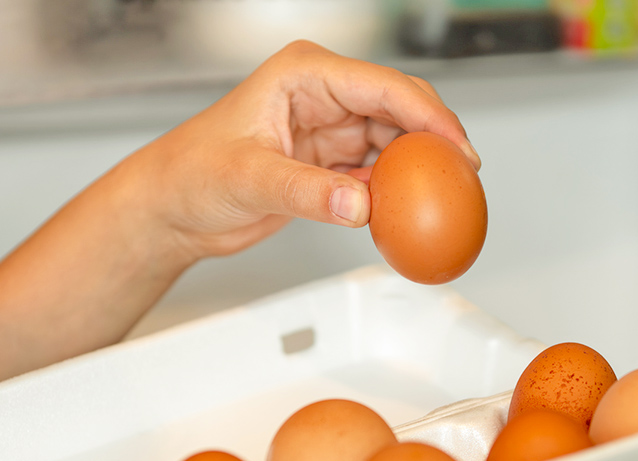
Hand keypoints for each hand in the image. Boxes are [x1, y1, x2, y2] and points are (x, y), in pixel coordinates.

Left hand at [126, 39, 480, 266]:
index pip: (383, 87)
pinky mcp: (329, 160)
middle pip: (400, 108)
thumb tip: (359, 204)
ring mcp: (329, 125)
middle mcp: (323, 92)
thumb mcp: (249, 180)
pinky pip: (378, 170)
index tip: (457, 149)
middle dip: (435, 140)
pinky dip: (396, 190)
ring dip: (418, 168)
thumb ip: (307, 192)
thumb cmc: (192, 174)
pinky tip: (409, 210)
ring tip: (442, 198)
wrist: (173, 207)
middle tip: (464, 177)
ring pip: (395, 140)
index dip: (429, 115)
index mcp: (304, 73)